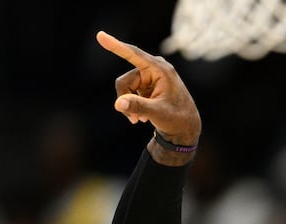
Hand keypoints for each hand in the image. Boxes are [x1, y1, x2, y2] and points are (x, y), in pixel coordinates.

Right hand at [96, 31, 200, 146]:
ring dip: (129, 105)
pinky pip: (129, 92)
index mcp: (160, 69)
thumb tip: (118, 104)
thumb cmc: (177, 118)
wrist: (185, 127)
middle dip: (125, 100)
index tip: (100, 35)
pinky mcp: (146, 83)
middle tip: (133, 118)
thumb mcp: (157, 113)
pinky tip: (142, 116)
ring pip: (125, 88)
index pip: (134, 55)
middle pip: (124, 81)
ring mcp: (149, 75)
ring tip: (139, 119)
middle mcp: (154, 68)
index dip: (116, 46)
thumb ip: (138, 106)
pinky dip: (132, 105)